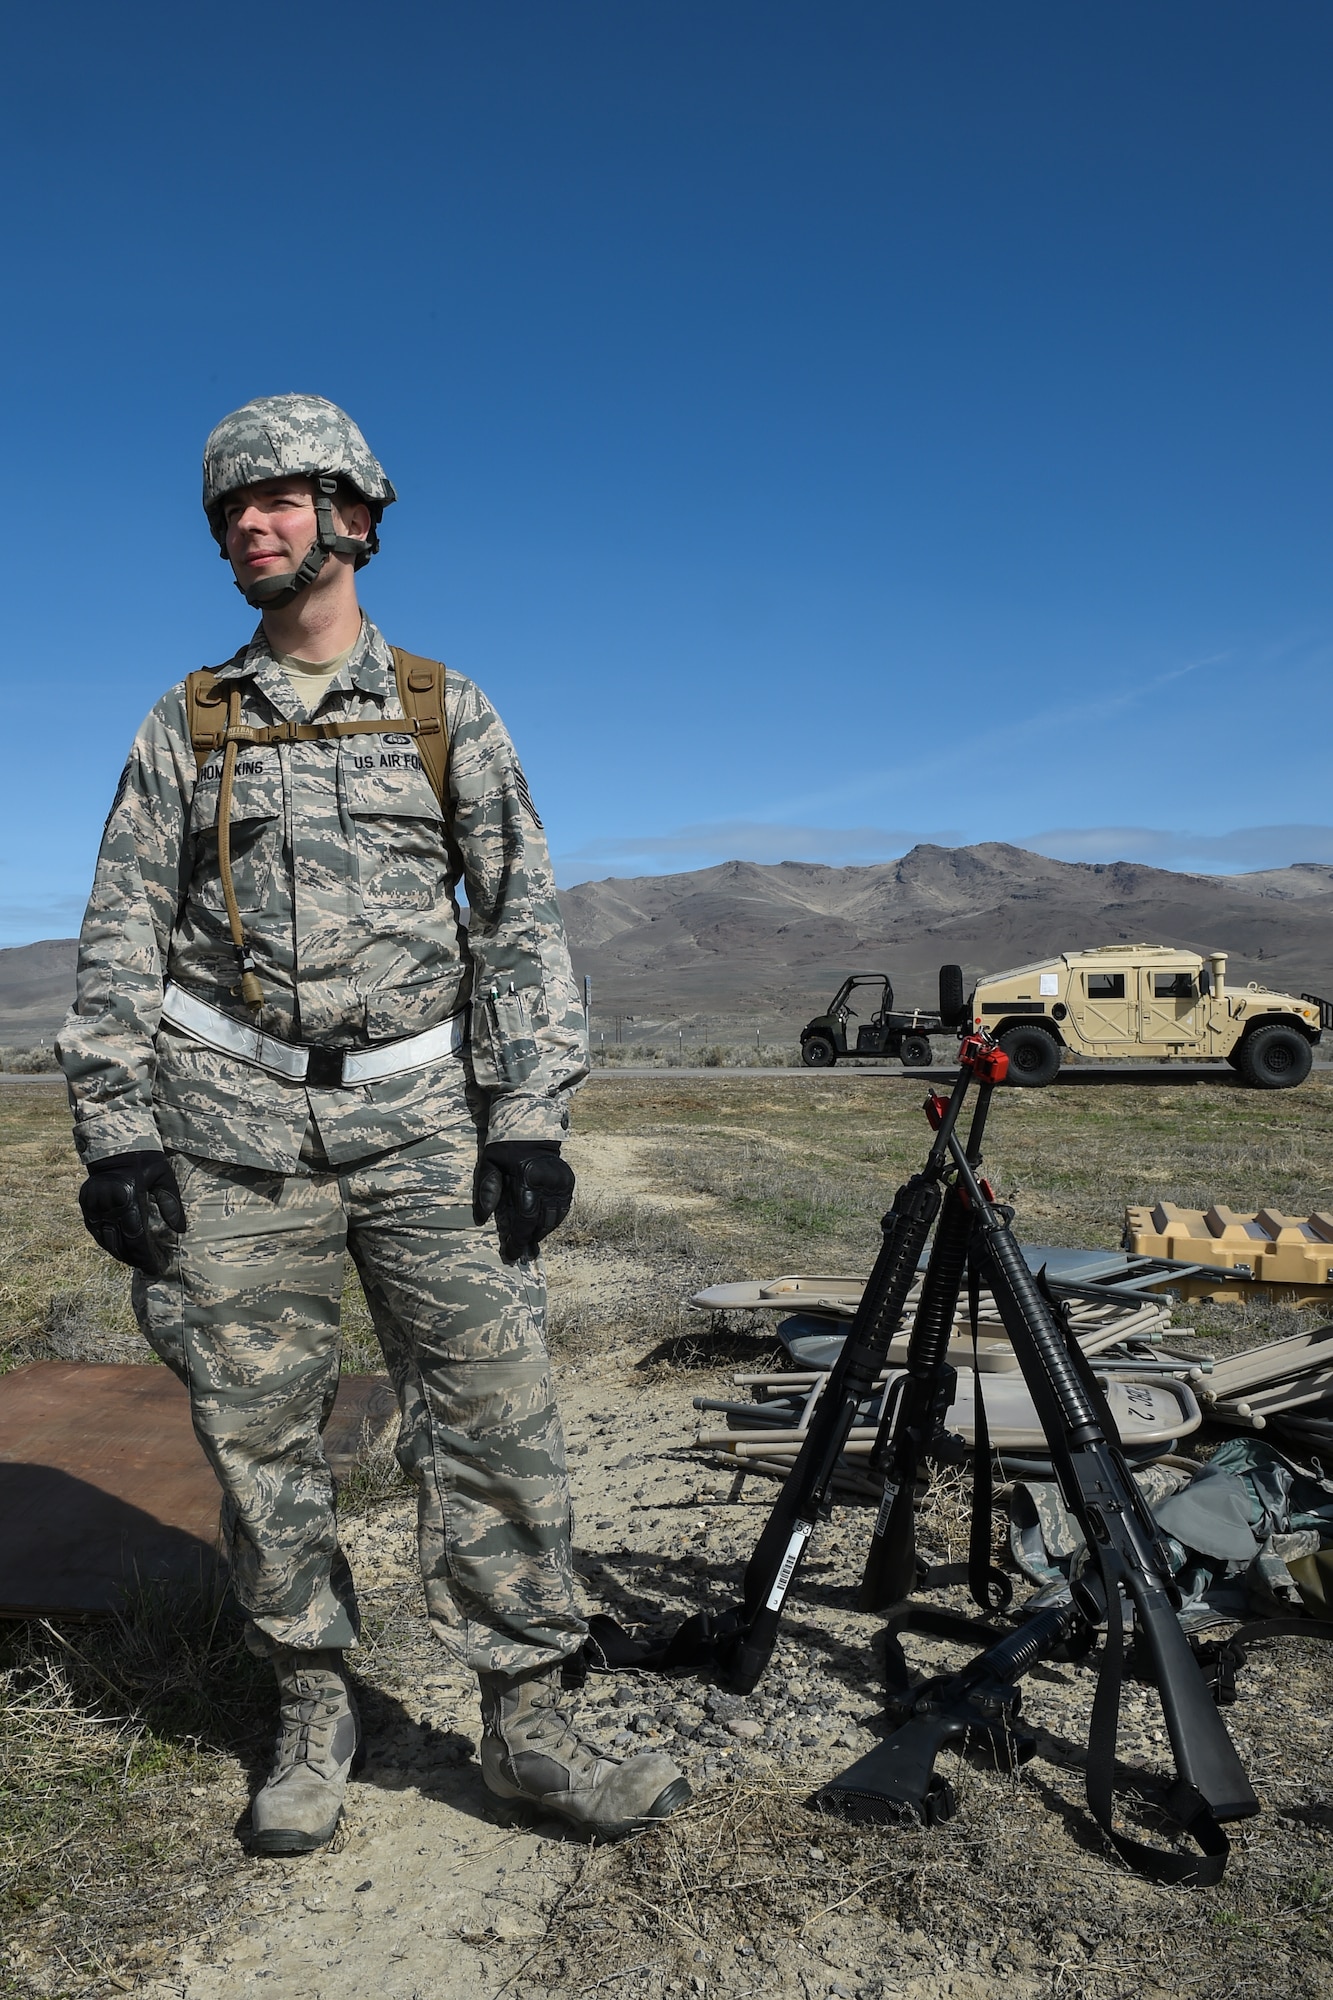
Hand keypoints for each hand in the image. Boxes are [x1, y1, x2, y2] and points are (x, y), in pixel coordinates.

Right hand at [78, 1152, 185, 1275]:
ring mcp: (94, 1202)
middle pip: (119, 1241)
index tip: (155, 1267)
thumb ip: (172, 1204)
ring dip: (118, 1252)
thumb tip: (181, 1230)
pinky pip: (93, 1228)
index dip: (145, 1255)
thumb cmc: (146, 1160)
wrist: (116, 1143)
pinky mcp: (85, 1201)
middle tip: (146, 1267)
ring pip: (104, 1237)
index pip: (136, 1235)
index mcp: (129, 1196)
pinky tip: (115, 1248)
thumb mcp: (164, 1178)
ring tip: (133, 1261)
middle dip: (134, 1258)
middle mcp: (108, 1202)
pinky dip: (103, 1240)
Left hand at [473, 1142, 574, 1261]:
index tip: (511, 1254)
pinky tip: (541, 1225)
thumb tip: (482, 1219)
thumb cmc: (505, 1147)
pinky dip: (552, 1220)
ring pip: (555, 1218)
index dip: (518, 1239)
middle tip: (519, 1250)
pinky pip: (563, 1209)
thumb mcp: (489, 1164)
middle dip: (529, 1239)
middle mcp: (549, 1181)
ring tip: (529, 1239)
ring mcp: (562, 1182)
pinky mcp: (568, 1181)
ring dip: (542, 1232)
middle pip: (542, 1222)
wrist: (531, 1127)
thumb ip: (487, 1190)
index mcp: (528, 1177)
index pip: (525, 1218)